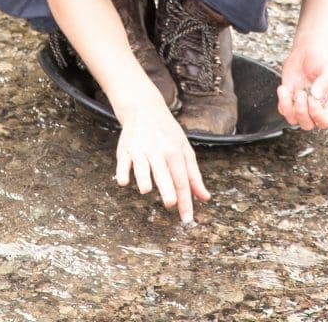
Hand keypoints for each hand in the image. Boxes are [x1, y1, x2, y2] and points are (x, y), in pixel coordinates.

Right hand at [115, 99, 210, 224]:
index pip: (182, 179)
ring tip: (146, 190)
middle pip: (163, 172)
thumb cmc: (168, 134)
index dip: (185, 200)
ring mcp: (140, 149)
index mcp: (175, 151)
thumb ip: (194, 175)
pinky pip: (122, 163)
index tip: (187, 219)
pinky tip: (124, 181)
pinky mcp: (125, 150)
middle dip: (167, 188)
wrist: (144, 108)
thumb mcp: (184, 149)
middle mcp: (158, 150)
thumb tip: (205, 198)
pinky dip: (123, 171)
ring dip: (143, 177)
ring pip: (142, 166)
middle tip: (171, 204)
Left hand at [277, 48, 327, 130]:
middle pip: (307, 125)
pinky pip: (283, 110)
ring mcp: (302, 106)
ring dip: (290, 107)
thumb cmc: (321, 62)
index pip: (325, 122)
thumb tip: (316, 95)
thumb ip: (325, 82)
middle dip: (301, 111)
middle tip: (301, 93)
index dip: (317, 114)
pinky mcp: (289, 101)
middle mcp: (316, 109)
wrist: (307, 53)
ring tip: (294, 91)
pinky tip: (285, 87)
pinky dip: (282, 100)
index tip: (312, 98)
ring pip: (293, 120)